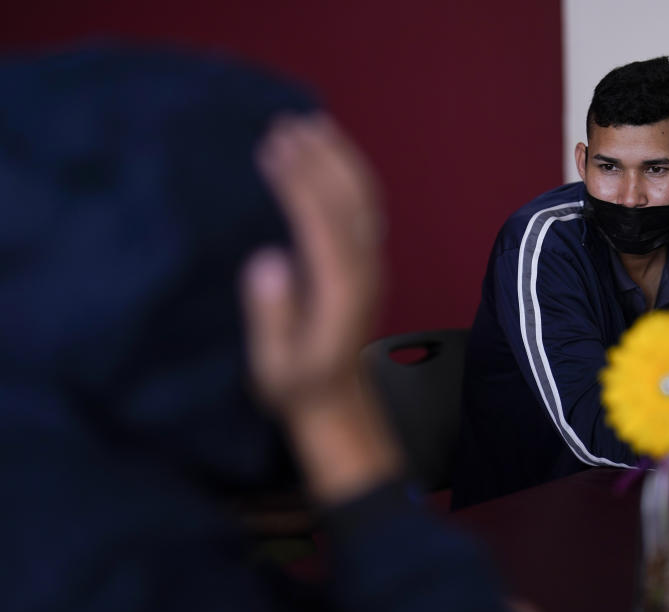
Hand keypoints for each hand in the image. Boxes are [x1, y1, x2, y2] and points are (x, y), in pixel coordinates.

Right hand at [244, 113, 381, 414]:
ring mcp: (371, 267)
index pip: (322, 224)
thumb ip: (271, 317)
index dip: (299, 184)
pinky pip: (366, 210)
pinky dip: (351, 175)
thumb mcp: (274, 365)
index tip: (273, 149)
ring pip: (363, 201)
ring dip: (339, 159)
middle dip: (317, 159)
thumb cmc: (297, 386)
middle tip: (283, 124)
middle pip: (347, 202)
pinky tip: (331, 155)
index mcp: (339, 294)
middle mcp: (364, 273)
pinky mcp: (369, 265)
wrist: (339, 403)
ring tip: (310, 123)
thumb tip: (268, 261)